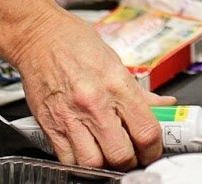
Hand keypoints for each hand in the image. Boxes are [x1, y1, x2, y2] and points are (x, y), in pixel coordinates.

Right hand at [8, 7, 170, 167]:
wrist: (38, 35)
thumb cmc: (75, 42)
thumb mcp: (116, 61)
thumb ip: (139, 91)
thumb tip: (163, 106)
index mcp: (116, 83)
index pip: (146, 131)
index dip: (154, 149)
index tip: (152, 150)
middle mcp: (94, 102)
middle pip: (121, 154)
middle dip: (130, 160)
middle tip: (132, 154)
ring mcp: (70, 116)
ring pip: (93, 163)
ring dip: (105, 164)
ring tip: (108, 153)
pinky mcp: (49, 125)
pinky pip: (67, 159)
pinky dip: (79, 161)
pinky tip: (86, 150)